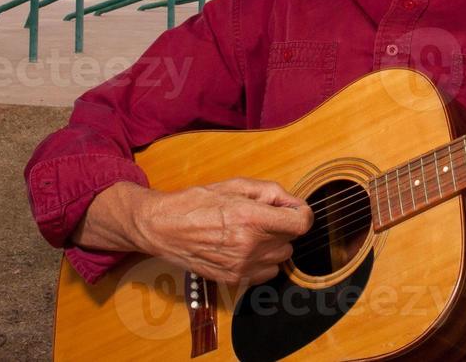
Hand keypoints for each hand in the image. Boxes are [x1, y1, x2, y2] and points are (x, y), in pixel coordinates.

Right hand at [133, 178, 313, 285]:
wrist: (163, 228)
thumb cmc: (197, 202)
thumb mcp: (236, 185)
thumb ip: (270, 192)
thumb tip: (293, 202)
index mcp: (251, 218)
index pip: (300, 224)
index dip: (301, 214)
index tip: (294, 211)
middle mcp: (249, 245)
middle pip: (291, 239)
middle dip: (282, 226)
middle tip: (263, 217)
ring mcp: (241, 266)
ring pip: (281, 257)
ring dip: (273, 245)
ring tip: (251, 233)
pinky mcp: (233, 279)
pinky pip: (267, 273)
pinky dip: (262, 261)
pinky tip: (245, 248)